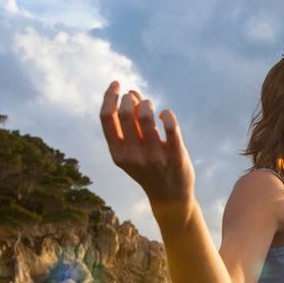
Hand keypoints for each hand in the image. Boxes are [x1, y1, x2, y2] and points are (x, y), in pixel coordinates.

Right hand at [99, 81, 195, 220]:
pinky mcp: (176, 157)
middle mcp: (133, 156)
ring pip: (148, 116)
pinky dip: (167, 114)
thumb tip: (131, 93)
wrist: (170, 198)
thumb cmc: (149, 168)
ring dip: (148, 103)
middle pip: (126, 113)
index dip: (109, 96)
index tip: (117, 84)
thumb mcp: (133, 150)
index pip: (107, 118)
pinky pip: (171, 127)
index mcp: (118, 153)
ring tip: (151, 106)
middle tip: (137, 99)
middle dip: (131, 98)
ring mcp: (155, 157)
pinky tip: (165, 115)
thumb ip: (130, 123)